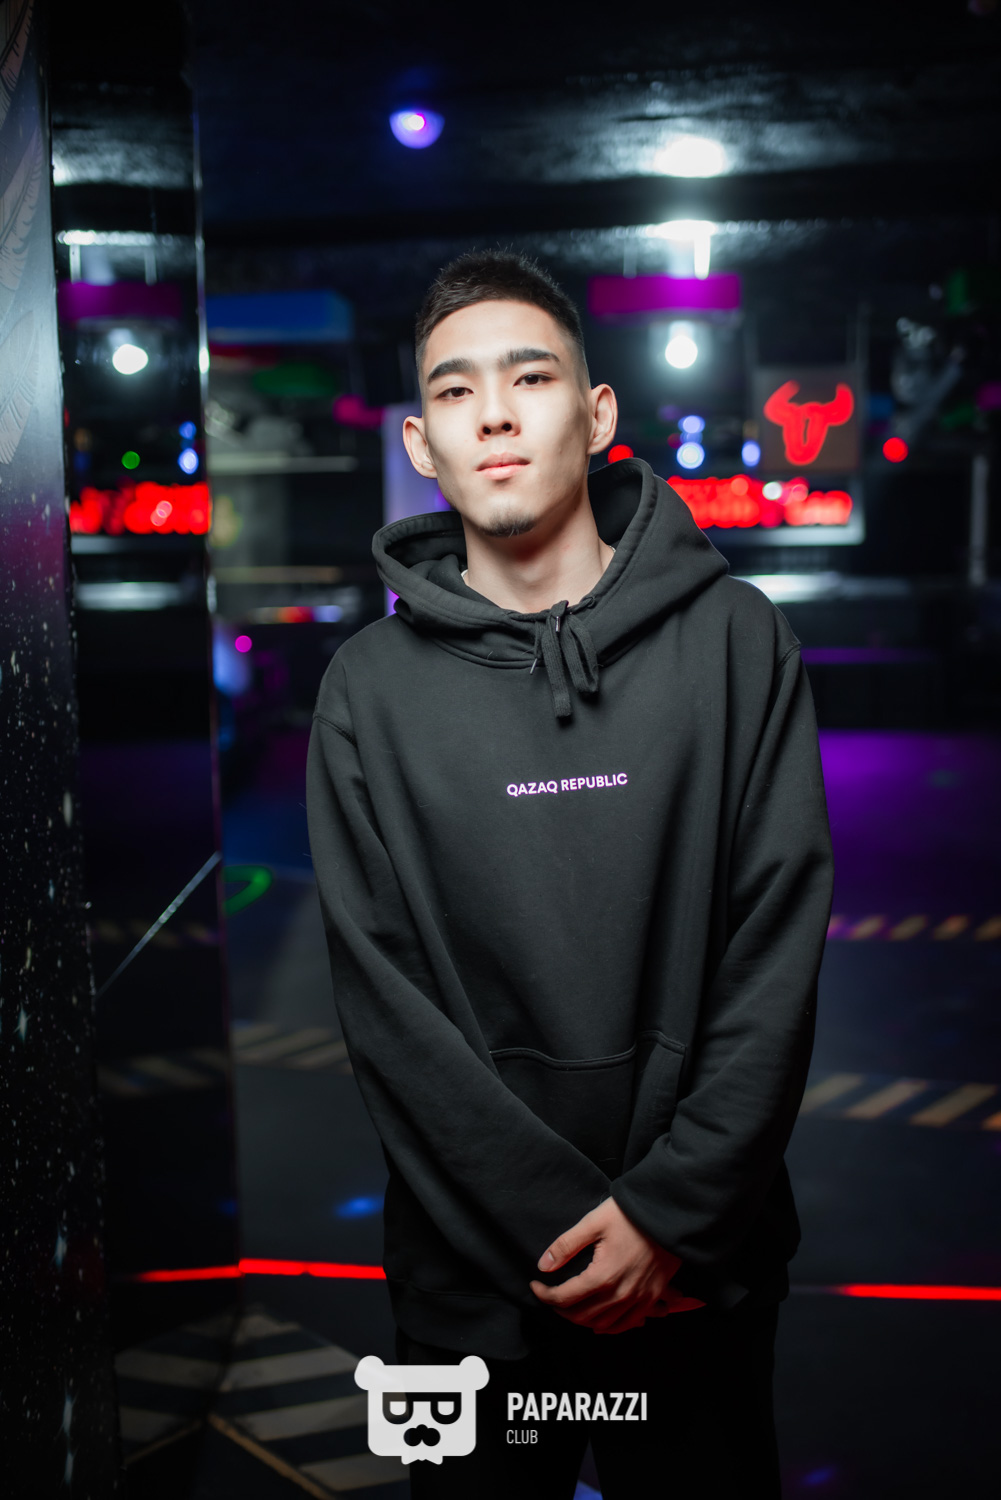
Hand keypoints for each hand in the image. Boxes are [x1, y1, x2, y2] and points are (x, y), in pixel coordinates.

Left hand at [529, 1197, 705, 1333]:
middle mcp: (621, 1294)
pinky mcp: (652, 1297)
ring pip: (604, 1324)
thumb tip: (543, 1265)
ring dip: (582, 1321)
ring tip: (570, 1309)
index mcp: (603, 1276)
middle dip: (560, 1310)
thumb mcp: (593, 1222)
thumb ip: (566, 1245)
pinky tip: (600, 1322)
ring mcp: (639, 1299)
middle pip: (582, 1316)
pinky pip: (628, 1324)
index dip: (545, 1294)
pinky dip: (610, 1327)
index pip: (565, 1297)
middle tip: (549, 1297)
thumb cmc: (630, 1215)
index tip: (535, 1285)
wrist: (668, 1214)